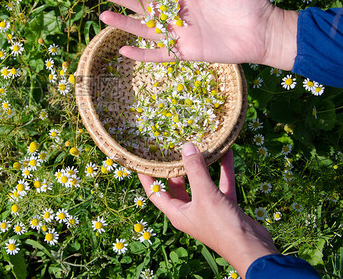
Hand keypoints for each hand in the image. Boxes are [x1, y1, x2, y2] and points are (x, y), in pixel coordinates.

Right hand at [94, 0, 297, 70]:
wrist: (262, 31)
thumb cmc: (248, 2)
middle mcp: (176, 14)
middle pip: (141, 5)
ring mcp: (179, 34)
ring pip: (144, 29)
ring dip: (124, 23)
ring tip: (103, 16)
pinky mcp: (185, 52)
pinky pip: (158, 54)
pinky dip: (142, 54)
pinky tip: (123, 50)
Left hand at [138, 143, 278, 277]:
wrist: (253, 248)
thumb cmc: (222, 226)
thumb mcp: (205, 195)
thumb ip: (195, 170)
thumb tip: (186, 147)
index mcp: (176, 212)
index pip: (154, 192)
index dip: (147, 176)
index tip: (141, 158)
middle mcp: (189, 210)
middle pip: (177, 184)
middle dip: (175, 166)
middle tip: (171, 146)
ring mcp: (207, 208)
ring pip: (201, 182)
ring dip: (201, 164)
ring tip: (197, 144)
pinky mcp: (225, 206)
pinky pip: (221, 183)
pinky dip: (222, 169)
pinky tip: (225, 151)